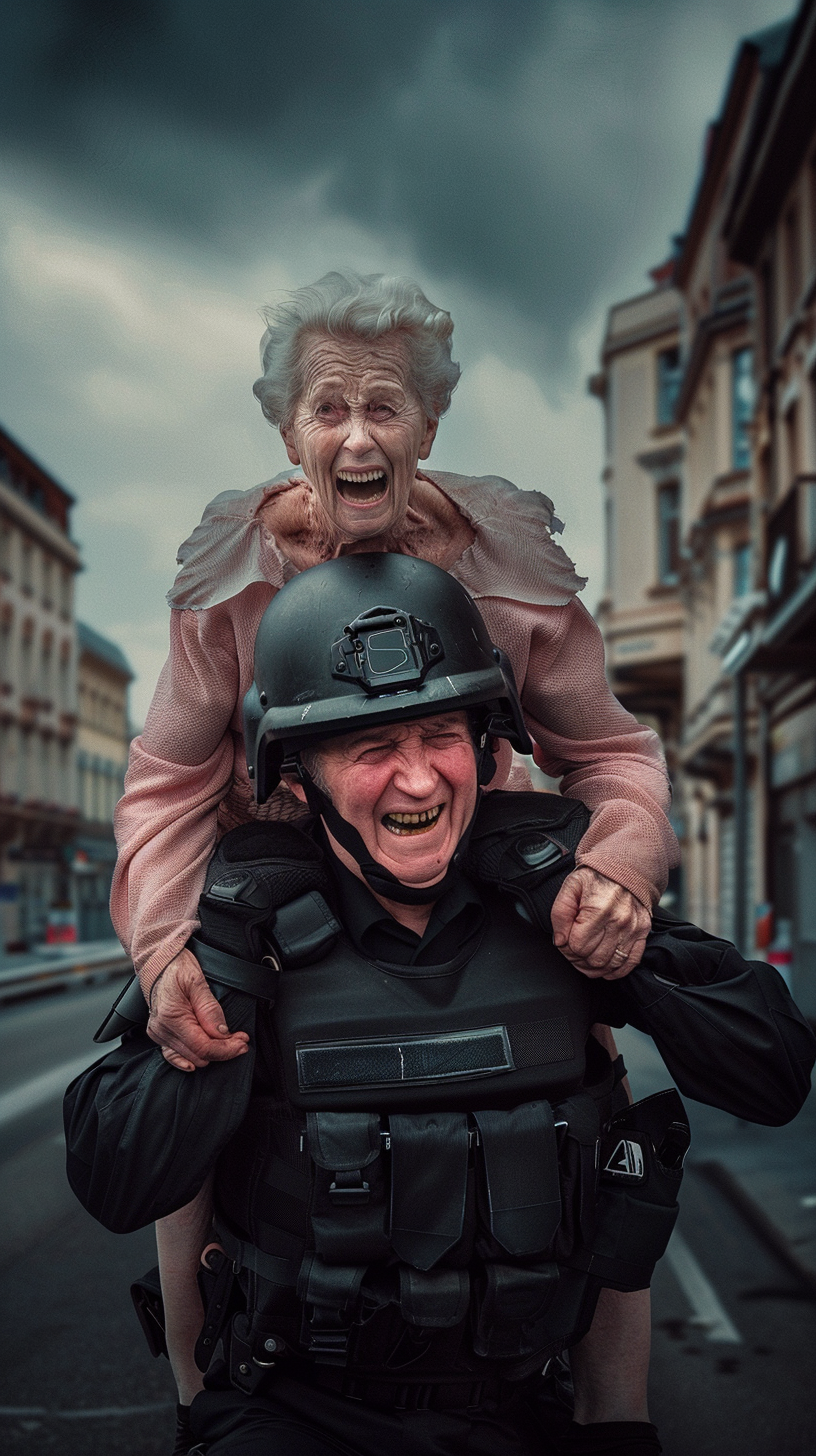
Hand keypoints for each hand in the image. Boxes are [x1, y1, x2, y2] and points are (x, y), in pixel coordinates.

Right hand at [147, 947, 249, 1070]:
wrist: (158, 961)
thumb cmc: (176, 966)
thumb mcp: (197, 980)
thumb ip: (209, 1009)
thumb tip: (222, 1033)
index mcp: (171, 1016)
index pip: (202, 1046)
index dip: (226, 1049)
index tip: (243, 1043)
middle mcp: (162, 1029)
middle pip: (198, 1055)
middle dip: (223, 1050)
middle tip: (240, 1039)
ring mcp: (159, 1033)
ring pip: (190, 1058)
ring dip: (211, 1053)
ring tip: (229, 1041)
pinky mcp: (159, 1034)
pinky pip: (173, 1056)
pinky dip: (188, 1059)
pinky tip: (201, 1060)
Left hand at [550, 867, 650, 979]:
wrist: (625, 865)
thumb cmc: (596, 876)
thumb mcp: (570, 887)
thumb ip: (560, 913)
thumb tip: (560, 940)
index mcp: (598, 909)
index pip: (578, 946)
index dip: (567, 948)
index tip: (565, 941)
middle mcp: (619, 921)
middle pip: (595, 959)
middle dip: (579, 959)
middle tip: (574, 950)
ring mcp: (632, 928)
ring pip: (611, 965)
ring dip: (595, 967)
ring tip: (587, 957)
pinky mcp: (642, 932)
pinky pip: (631, 962)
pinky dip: (617, 970)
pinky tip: (606, 966)